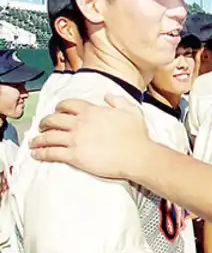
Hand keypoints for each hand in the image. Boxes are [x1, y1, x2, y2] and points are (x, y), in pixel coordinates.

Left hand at [29, 94, 152, 179]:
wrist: (137, 155)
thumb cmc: (136, 134)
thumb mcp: (131, 110)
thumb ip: (118, 100)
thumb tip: (107, 96)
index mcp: (92, 111)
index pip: (68, 104)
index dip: (60, 107)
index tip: (58, 111)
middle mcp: (80, 123)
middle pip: (53, 119)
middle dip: (44, 122)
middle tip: (42, 126)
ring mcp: (75, 140)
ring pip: (48, 136)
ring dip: (38, 139)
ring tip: (34, 142)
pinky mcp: (74, 156)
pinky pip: (51, 153)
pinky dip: (40, 153)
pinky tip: (36, 154)